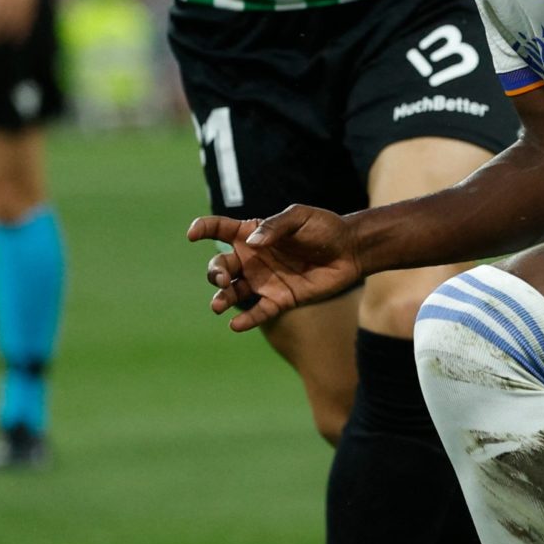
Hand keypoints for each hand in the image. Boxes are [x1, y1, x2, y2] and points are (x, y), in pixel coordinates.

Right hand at [190, 205, 365, 332]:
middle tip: (222, 278)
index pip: (219, 229)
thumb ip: (276, 226)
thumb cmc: (324, 228)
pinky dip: (246, 320)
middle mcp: (252, 259)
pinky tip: (236, 325)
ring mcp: (264, 281)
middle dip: (214, 273)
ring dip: (222, 298)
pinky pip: (258, 312)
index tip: (192, 234)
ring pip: (233, 292)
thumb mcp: (300, 217)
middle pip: (220, 266)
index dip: (202, 229)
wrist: (351, 251)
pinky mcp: (279, 300)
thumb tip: (252, 242)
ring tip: (217, 305)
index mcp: (252, 233)